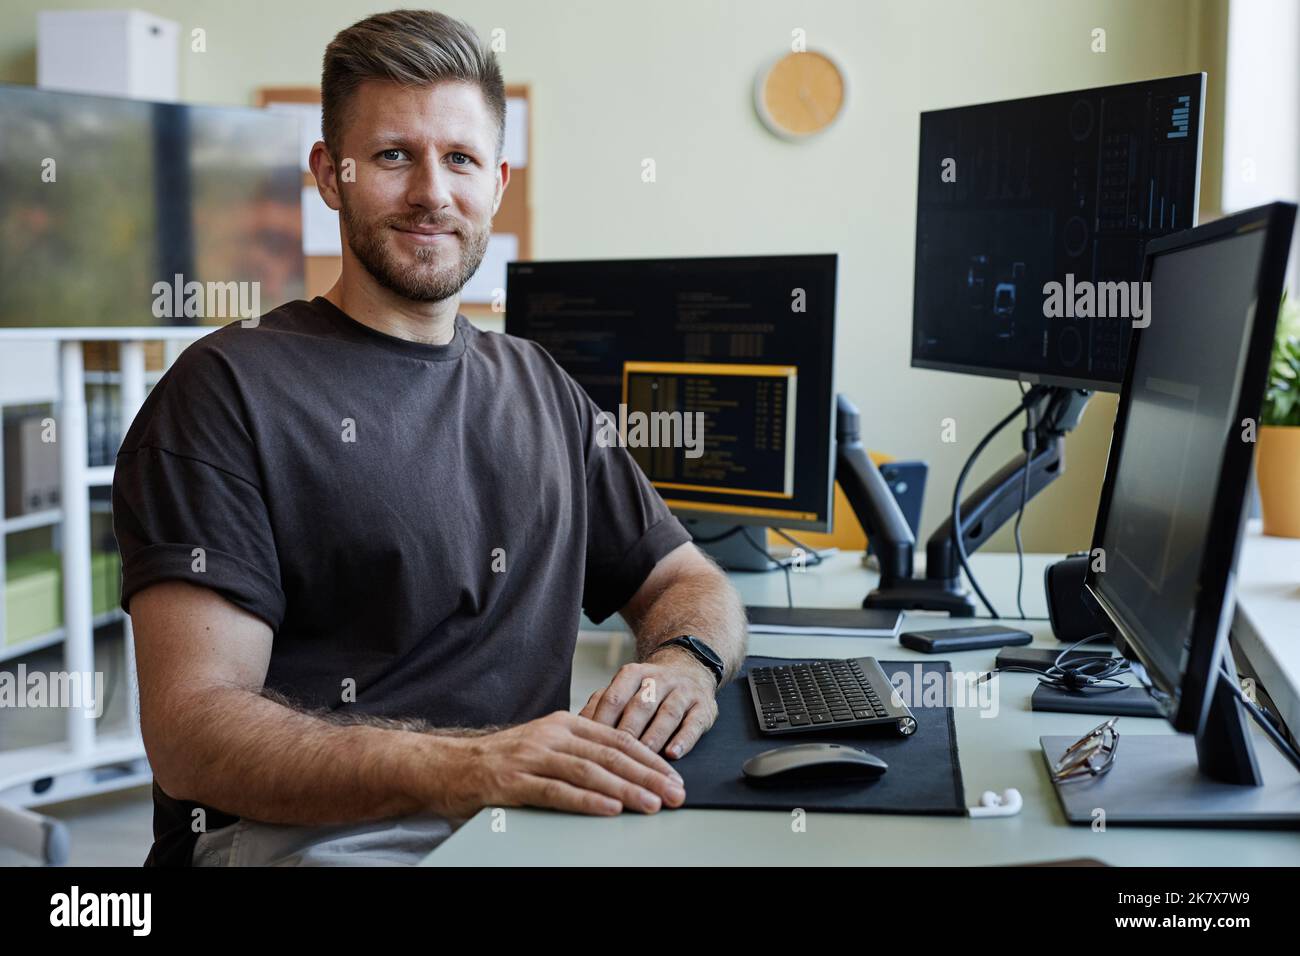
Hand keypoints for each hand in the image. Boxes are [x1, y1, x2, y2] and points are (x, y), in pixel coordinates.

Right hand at [443, 711, 685, 817]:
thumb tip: (623, 771)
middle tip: (674, 794)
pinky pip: (557, 791)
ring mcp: (531, 757)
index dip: (649, 758)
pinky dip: (587, 800)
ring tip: (651, 803)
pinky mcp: (513, 783)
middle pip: (610, 755)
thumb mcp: (544, 747)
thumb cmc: (500, 762)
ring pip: (589, 772)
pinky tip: (610, 808)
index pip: (617, 739)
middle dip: (648, 776)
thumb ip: (577, 753)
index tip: (673, 776)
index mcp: (562, 724)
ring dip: (626, 789)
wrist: (446, 766)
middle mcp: (551, 736)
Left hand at [579, 645, 719, 758]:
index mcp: (633, 674)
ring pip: (667, 713)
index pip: (613, 697)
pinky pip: (694, 722)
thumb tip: (572, 729)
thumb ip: (601, 706)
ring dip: (654, 737)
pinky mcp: (704, 706)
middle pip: (640, 706)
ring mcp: (683, 691)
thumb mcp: (624, 689)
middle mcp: (659, 679)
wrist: (690, 668)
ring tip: (643, 760)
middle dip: (627, 732)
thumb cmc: (647, 690)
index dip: (600, 722)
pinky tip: (673, 754)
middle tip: (614, 758)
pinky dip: (683, 739)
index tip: (588, 746)